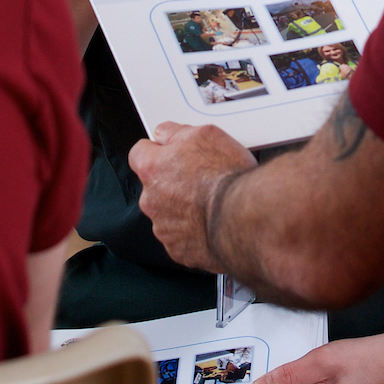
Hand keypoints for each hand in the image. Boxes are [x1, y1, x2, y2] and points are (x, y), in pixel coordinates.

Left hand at [131, 122, 257, 271]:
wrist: (244, 217)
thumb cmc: (226, 178)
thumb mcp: (205, 134)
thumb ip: (176, 132)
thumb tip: (165, 133)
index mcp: (152, 169)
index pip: (139, 154)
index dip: (157, 151)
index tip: (170, 152)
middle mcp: (151, 200)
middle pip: (154, 187)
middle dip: (173, 183)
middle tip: (202, 179)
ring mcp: (163, 228)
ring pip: (168, 214)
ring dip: (184, 208)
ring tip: (212, 202)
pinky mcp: (179, 251)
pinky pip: (182, 238)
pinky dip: (194, 232)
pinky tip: (213, 222)